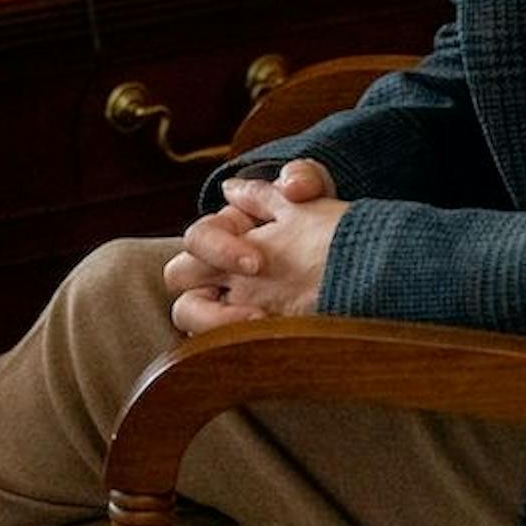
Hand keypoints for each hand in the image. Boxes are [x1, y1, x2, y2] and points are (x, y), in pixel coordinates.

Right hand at [164, 159, 343, 334]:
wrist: (345, 253)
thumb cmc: (320, 216)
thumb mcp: (317, 191)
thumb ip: (304, 177)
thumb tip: (289, 186)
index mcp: (226, 228)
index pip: (198, 238)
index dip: (219, 250)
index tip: (257, 264)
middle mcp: (216, 264)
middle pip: (179, 278)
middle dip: (209, 291)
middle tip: (257, 312)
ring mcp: (225, 299)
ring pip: (189, 315)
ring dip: (214, 327)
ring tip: (259, 334)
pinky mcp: (240, 329)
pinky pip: (218, 343)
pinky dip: (237, 346)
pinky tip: (272, 348)